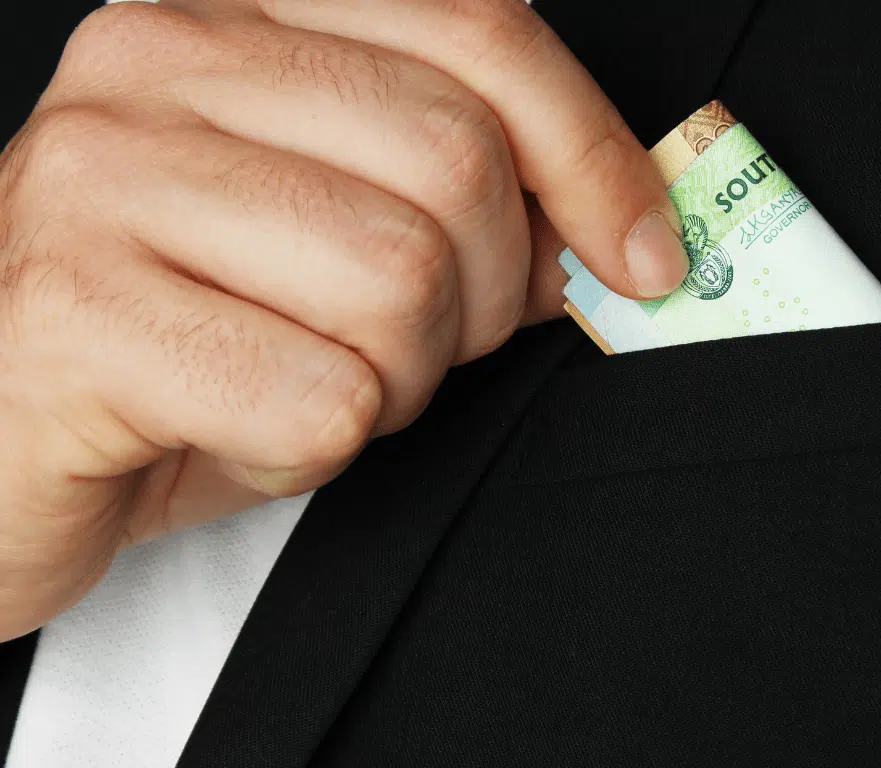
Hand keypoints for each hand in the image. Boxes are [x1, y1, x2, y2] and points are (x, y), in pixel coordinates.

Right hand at [0, 0, 686, 640]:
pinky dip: (315, 448)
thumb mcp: (341, 242)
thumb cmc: (185, 336)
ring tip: (309, 380)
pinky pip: (316, 402)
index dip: (592, 151)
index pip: (477, 28)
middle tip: (416, 348)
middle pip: (455, 160)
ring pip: (396, 283)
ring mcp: (98, 179)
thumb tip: (619, 229)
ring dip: (396, 378)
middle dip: (480, 294)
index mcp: (237, 16)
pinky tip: (239, 428)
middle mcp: (155, 63)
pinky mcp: (71, 315)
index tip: (644, 256)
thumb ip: (476, 206)